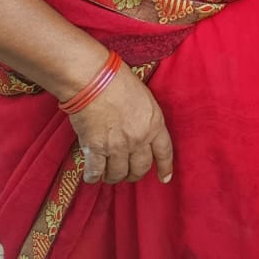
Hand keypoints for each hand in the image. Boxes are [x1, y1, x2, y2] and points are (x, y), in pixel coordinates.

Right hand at [69, 58, 173, 185]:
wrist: (94, 80)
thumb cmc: (119, 82)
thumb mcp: (145, 98)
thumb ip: (146, 118)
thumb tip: (141, 131)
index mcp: (154, 123)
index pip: (164, 151)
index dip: (165, 167)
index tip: (165, 178)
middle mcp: (139, 138)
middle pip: (141, 168)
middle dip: (135, 174)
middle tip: (127, 174)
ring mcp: (118, 146)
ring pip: (118, 174)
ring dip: (113, 176)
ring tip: (108, 173)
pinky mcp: (95, 149)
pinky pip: (96, 172)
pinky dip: (94, 177)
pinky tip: (92, 175)